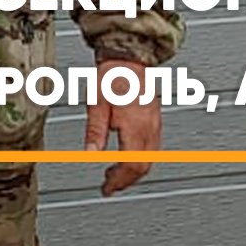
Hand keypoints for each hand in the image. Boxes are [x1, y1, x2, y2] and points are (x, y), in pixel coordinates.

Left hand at [84, 58, 161, 196]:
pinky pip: (152, 148)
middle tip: (109, 185)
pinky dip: (140, 159)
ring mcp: (155, 123)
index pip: (131, 165)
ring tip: (115, 174)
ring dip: (133, 172)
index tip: (106, 188)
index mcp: (135, 125)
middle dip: (126, 181)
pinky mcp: (155, 119)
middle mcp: (149, 127)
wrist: (130, 57)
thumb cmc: (113, 74)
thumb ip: (95, 131)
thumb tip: (90, 153)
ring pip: (150, 159)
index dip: (119, 181)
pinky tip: (129, 157)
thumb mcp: (97, 103)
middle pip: (143, 167)